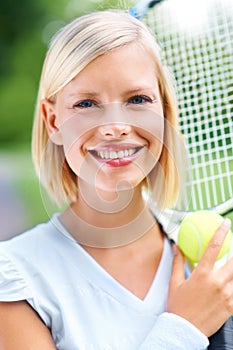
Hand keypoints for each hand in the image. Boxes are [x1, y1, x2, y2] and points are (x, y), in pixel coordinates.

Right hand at [167, 218, 232, 336]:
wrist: (185, 331)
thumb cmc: (179, 307)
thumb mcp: (175, 283)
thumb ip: (178, 262)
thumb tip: (177, 248)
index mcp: (203, 274)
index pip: (214, 247)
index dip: (221, 232)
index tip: (225, 224)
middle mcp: (218, 283)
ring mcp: (227, 295)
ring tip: (228, 267)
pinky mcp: (231, 307)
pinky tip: (229, 284)